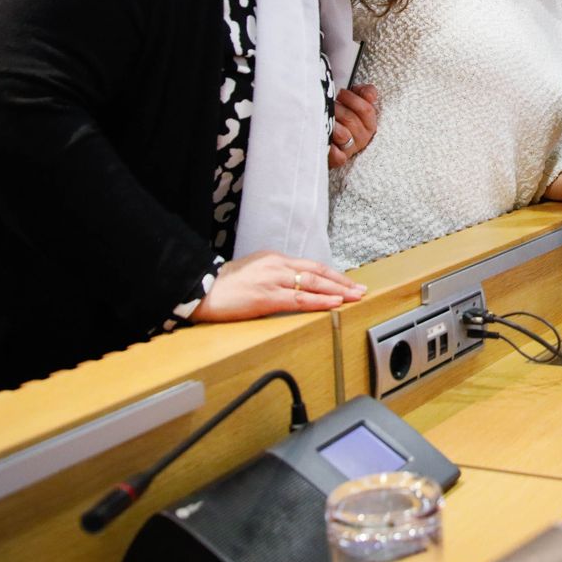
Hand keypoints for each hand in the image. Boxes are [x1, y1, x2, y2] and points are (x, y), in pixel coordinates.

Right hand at [192, 250, 365, 320]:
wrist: (202, 289)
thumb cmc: (225, 284)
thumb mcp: (255, 270)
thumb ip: (276, 275)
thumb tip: (295, 284)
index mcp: (275, 258)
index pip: (312, 266)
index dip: (333, 275)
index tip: (348, 282)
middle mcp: (278, 265)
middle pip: (318, 272)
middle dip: (342, 281)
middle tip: (360, 290)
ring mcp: (273, 280)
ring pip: (313, 284)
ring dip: (337, 291)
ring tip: (354, 297)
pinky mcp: (267, 296)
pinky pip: (299, 299)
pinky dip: (320, 301)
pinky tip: (334, 303)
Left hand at [328, 85, 379, 168]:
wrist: (329, 139)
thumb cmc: (342, 116)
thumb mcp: (356, 102)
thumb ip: (365, 93)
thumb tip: (370, 94)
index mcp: (370, 123)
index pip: (366, 109)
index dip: (352, 99)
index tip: (340, 93)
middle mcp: (363, 137)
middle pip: (351, 119)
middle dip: (337, 108)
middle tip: (328, 103)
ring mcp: (352, 149)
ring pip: (342, 134)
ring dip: (331, 123)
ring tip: (322, 116)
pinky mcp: (340, 159)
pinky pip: (338, 156)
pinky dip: (331, 148)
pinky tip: (324, 138)